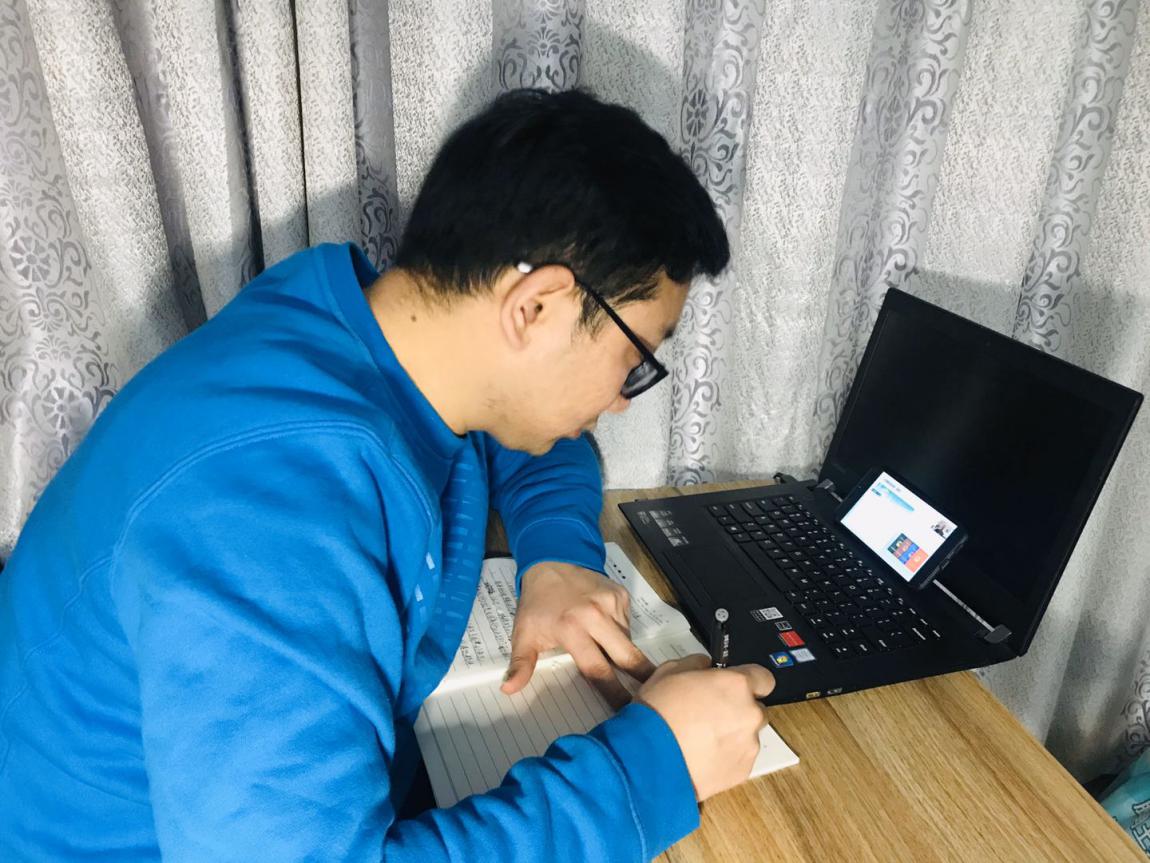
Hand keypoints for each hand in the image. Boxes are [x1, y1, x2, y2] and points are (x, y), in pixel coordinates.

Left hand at [500, 561, 656, 707]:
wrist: (552, 562)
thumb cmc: (537, 604)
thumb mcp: (524, 633)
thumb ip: (520, 664)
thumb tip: (508, 690)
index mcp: (571, 629)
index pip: (597, 670)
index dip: (613, 693)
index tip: (625, 710)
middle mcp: (596, 616)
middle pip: (627, 656)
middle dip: (642, 678)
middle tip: (652, 696)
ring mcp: (612, 604)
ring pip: (628, 640)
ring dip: (625, 653)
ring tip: (615, 658)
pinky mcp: (621, 595)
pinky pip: (628, 624)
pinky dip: (621, 633)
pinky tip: (608, 631)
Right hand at [636, 654, 774, 800]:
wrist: (649, 760)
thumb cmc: (657, 714)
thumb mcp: (668, 671)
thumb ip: (696, 664)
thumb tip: (704, 666)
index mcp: (736, 685)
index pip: (764, 678)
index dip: (750, 681)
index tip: (736, 686)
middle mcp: (749, 714)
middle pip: (756, 708)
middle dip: (738, 709)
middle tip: (709, 714)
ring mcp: (748, 745)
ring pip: (747, 735)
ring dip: (731, 734)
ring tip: (700, 739)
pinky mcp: (742, 771)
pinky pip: (739, 758)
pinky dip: (725, 756)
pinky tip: (700, 755)